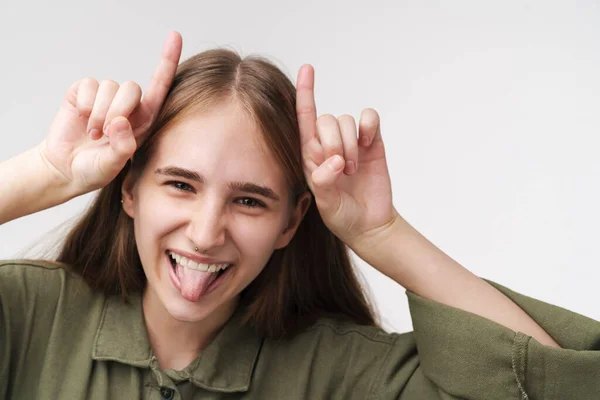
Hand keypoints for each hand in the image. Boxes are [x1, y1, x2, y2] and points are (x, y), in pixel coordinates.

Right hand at [40, 31, 182, 195]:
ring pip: (110, 87)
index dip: (168, 60)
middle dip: (118, 110)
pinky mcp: (84, 93)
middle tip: (105, 134)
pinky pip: (89, 85)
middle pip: (132, 88)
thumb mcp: (113, 165)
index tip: (175, 36)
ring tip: (94, 134)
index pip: (161, 86)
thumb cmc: (96, 168)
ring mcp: (106, 97)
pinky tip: (82, 120)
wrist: (66, 168)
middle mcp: (128, 105)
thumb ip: (121, 147)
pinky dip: (85, 105)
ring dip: (99, 113)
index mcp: (145, 119)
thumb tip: (120, 122)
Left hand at [296, 65, 398, 254]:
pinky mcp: (372, 142)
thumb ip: (324, 183)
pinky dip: (369, 126)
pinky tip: (369, 143)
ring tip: (353, 170)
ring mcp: (351, 142)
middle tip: (342, 169)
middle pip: (326, 120)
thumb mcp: (326, 205)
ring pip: (346, 120)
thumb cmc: (342, 216)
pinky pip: (369, 119)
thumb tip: (334, 161)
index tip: (307, 69)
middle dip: (334, 143)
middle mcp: (328, 144)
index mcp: (310, 155)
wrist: (370, 225)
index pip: (303, 119)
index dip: (305, 93)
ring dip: (350, 144)